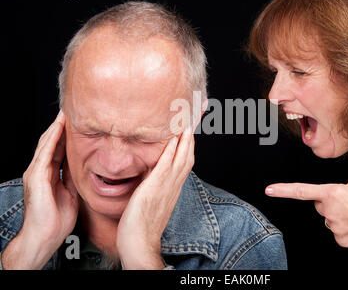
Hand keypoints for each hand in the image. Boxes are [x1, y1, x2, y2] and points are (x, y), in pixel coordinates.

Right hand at [2, 111, 78, 268]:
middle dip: (61, 127)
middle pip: (51, 143)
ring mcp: (36, 173)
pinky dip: (53, 139)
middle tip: (72, 111)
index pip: (58, 149)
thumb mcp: (71, 194)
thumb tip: (84, 167)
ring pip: (47, 143)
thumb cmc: (56, 220)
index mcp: (49, 175)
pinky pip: (45, 153)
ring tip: (65, 113)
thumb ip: (73, 178)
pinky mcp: (37, 177)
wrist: (44, 237)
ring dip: (56, 127)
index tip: (78, 124)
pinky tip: (59, 128)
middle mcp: (41, 171)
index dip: (67, 136)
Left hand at [116, 127, 194, 268]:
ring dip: (186, 138)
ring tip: (187, 120)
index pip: (185, 159)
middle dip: (192, 134)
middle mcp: (174, 185)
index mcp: (173, 186)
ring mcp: (166, 186)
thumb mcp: (153, 199)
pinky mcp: (154, 188)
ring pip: (181, 158)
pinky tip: (173, 138)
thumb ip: (155, 183)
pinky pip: (166, 166)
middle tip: (196, 115)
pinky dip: (172, 151)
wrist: (140, 243)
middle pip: (188, 155)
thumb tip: (151, 170)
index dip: (189, 143)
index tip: (191, 127)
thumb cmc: (142, 224)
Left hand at [266, 178, 347, 247]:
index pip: (302, 191)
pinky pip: (337, 233)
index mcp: (332, 192)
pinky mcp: (342, 241)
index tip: (269, 190)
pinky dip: (346, 229)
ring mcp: (336, 227)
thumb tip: (330, 199)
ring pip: (329, 220)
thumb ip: (336, 190)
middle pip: (320, 207)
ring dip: (339, 216)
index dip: (283, 190)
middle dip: (330, 204)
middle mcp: (331, 210)